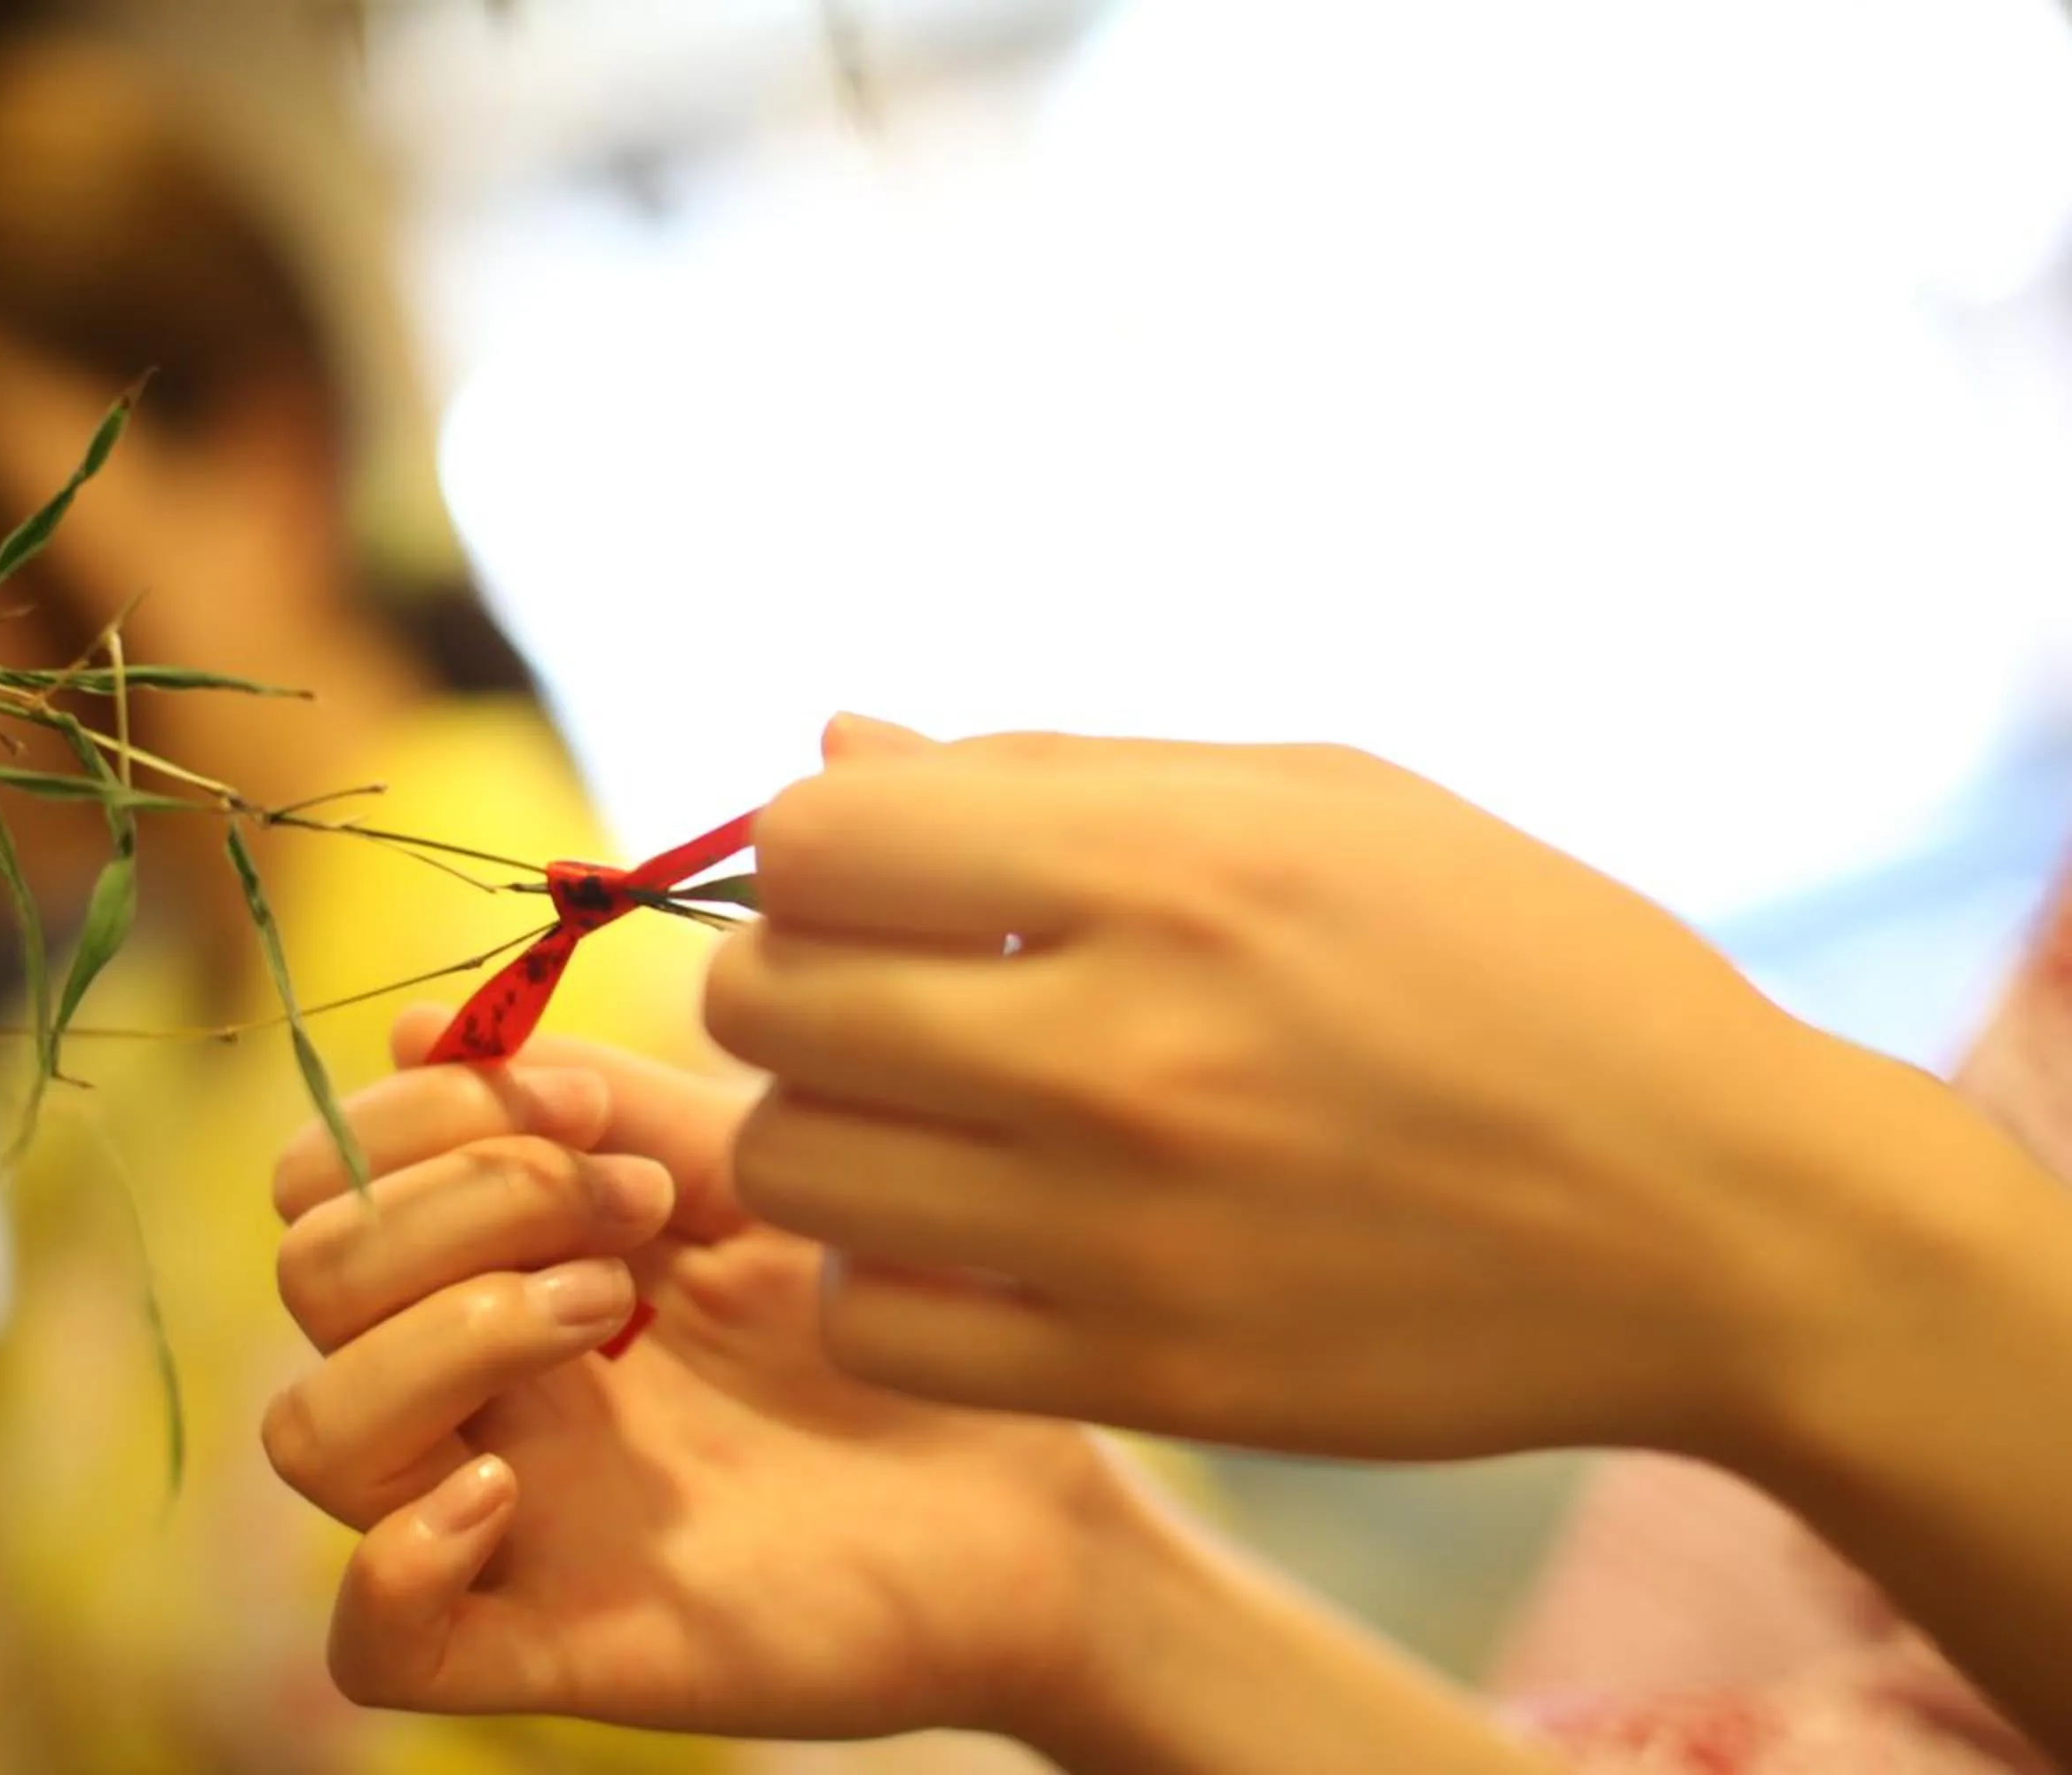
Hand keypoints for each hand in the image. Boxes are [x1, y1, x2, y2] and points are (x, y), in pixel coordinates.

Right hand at [263, 1008, 1162, 1746]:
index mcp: (499, 1261)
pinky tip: (508, 1496)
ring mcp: (502, 1515)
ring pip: (312, 1432)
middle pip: (310, 1273)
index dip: (424, 1116)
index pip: (329, 1176)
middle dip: (455, 1204)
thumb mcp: (747, 1168)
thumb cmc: (883, 1323)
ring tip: (606, 1318)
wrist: (1029, 1490)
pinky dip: (398, 1563)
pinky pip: (372, 1642)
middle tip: (634, 1215)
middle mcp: (476, 1385)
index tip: (591, 1111)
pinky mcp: (554, 1643)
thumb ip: (599, 1094)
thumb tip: (417, 1028)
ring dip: (439, 1341)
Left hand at [705, 718, 1942, 1468]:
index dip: (812, 849)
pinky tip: (964, 1231)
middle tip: (888, 992)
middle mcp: (1121, 1045)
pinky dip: (880, 1273)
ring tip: (924, 1110)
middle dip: (793, 980)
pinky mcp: (1145, 1374)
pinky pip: (869, 1323)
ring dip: (822, 1123)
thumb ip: (1052, 774)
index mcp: (1166, 867)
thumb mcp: (1315, 802)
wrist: (1713, 1218)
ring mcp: (1123, 1228)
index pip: (810, 841)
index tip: (884, 878)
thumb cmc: (1514, 966)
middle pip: (765, 1003)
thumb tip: (834, 749)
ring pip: (789, 1165)